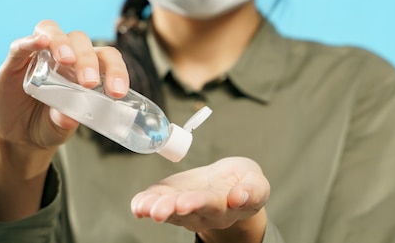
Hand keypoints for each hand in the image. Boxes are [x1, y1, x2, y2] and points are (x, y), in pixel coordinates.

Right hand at [0, 20, 128, 150]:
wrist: (19, 135)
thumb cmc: (49, 124)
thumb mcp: (60, 127)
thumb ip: (65, 121)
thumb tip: (69, 118)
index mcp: (87, 68)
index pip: (106, 57)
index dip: (115, 70)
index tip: (118, 92)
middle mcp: (65, 55)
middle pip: (81, 42)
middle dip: (87, 59)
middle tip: (89, 83)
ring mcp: (40, 54)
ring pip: (54, 33)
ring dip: (62, 43)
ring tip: (67, 61)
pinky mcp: (15, 61)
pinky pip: (21, 45)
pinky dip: (30, 41)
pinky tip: (40, 43)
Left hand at [131, 157, 269, 239]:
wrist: (229, 182)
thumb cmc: (243, 181)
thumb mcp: (257, 182)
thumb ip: (253, 190)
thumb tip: (241, 198)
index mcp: (225, 207)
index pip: (211, 206)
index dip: (198, 203)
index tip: (185, 203)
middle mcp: (202, 213)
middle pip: (186, 213)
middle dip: (171, 209)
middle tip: (158, 210)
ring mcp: (183, 209)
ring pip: (168, 212)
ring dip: (155, 208)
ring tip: (144, 207)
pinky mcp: (170, 198)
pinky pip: (155, 203)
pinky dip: (145, 203)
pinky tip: (138, 204)